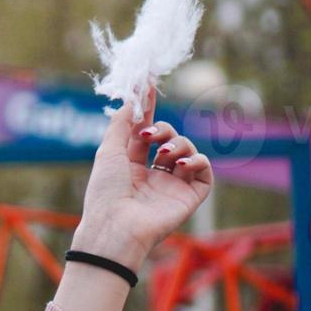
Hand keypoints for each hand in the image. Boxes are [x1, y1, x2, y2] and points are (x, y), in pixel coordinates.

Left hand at [74, 84, 213, 269]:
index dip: (148, 109)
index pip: (145, 132)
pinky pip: (204, 171)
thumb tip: (131, 100)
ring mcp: (172, 185)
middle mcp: (153, 174)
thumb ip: (121, 124)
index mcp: (131, 165)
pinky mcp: (189, 196)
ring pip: (187, 150)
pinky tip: (182, 163)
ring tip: (162, 154)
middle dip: (162, 128)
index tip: (148, 84)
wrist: (117, 226)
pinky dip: (197, 160)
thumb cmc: (106, 192)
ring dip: (177, 144)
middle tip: (149, 134)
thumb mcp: (108, 151)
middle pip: (168, 137)